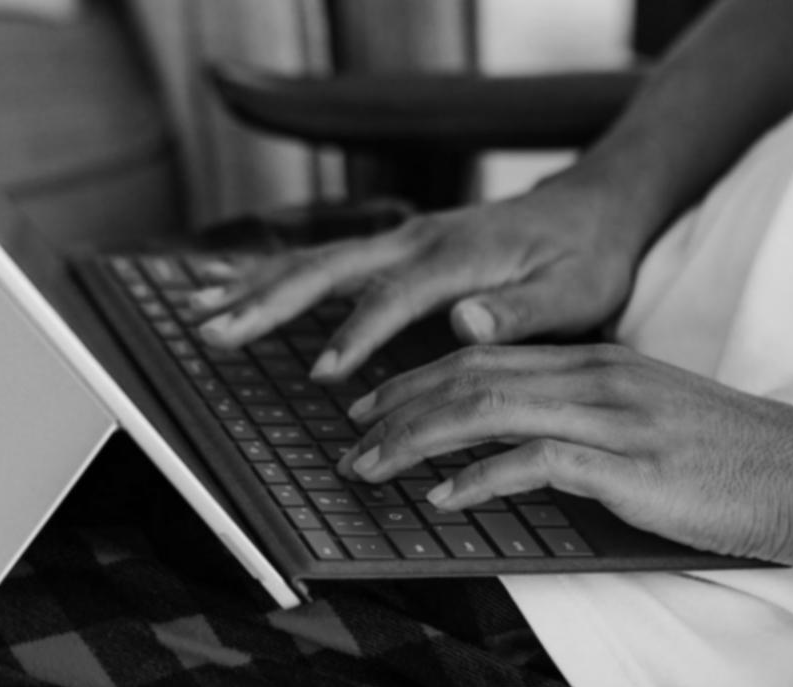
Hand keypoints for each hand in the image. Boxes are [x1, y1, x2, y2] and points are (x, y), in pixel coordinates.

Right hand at [195, 172, 655, 380]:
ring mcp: (401, 238)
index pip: (396, 295)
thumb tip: (465, 319)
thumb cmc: (587, 259)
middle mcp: (418, 239)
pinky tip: (234, 287)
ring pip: (316, 259)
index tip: (324, 373)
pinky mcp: (395, 246)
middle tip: (215, 330)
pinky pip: (325, 258)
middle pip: (330, 266)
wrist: (593, 207)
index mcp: (459, 256)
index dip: (359, 333)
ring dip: (256, 287)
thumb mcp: (576, 293)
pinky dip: (276, 275)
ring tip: (200, 313)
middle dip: (269, 301)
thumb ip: (521, 311)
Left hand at [338, 344, 792, 563]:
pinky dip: (478, 479)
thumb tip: (526, 450)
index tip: (373, 406)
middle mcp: (597, 378)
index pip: (485, 358)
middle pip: (470, 375)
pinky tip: (442, 500)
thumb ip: (589, 422)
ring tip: (369, 466)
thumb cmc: (735, 459)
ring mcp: (613, 418)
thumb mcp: (651, 421)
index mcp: (598, 363)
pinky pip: (534, 462)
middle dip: (397, 405)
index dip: (417, 380)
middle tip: (347, 436)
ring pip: (487, 410)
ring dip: (415, 439)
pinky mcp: (630, 466)